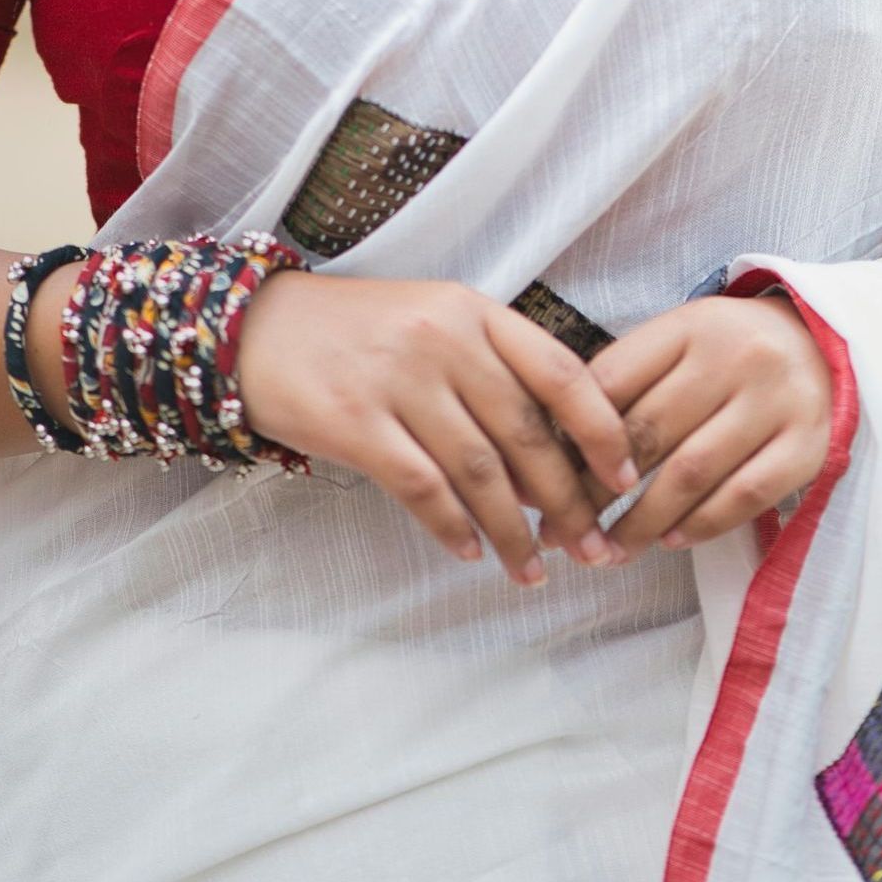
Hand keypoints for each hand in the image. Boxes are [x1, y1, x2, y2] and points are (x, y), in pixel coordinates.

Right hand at [236, 272, 639, 584]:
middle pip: (526, 431)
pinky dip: (452, 526)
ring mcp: (398, 378)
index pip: (560, 370)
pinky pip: (420, 486)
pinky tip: (470, 552)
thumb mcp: (435, 324)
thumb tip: (548, 467)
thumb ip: (492, 376)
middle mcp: (444, 338)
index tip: (626, 478)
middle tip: (592, 549)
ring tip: (532, 570)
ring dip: (512, 530)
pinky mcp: (355, 420)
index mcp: (474, 311)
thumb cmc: (360, 333)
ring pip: (479, 469)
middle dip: (567, 500)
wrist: (254, 326)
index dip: (602, 428)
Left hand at [540, 291, 832, 563]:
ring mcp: (775, 402)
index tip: (544, 478)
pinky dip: (700, 525)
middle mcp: (735, 357)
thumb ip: (629, 379)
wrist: (826, 344)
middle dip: (596, 490)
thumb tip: (558, 446)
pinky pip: (743, 497)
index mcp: (692, 325)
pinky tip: (669, 541)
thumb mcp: (681, 340)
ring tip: (610, 549)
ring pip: (690, 473)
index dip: (572, 436)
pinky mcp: (806, 446)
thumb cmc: (730, 351)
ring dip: (641, 521)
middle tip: (563, 530)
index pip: (614, 381)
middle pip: (647, 433)